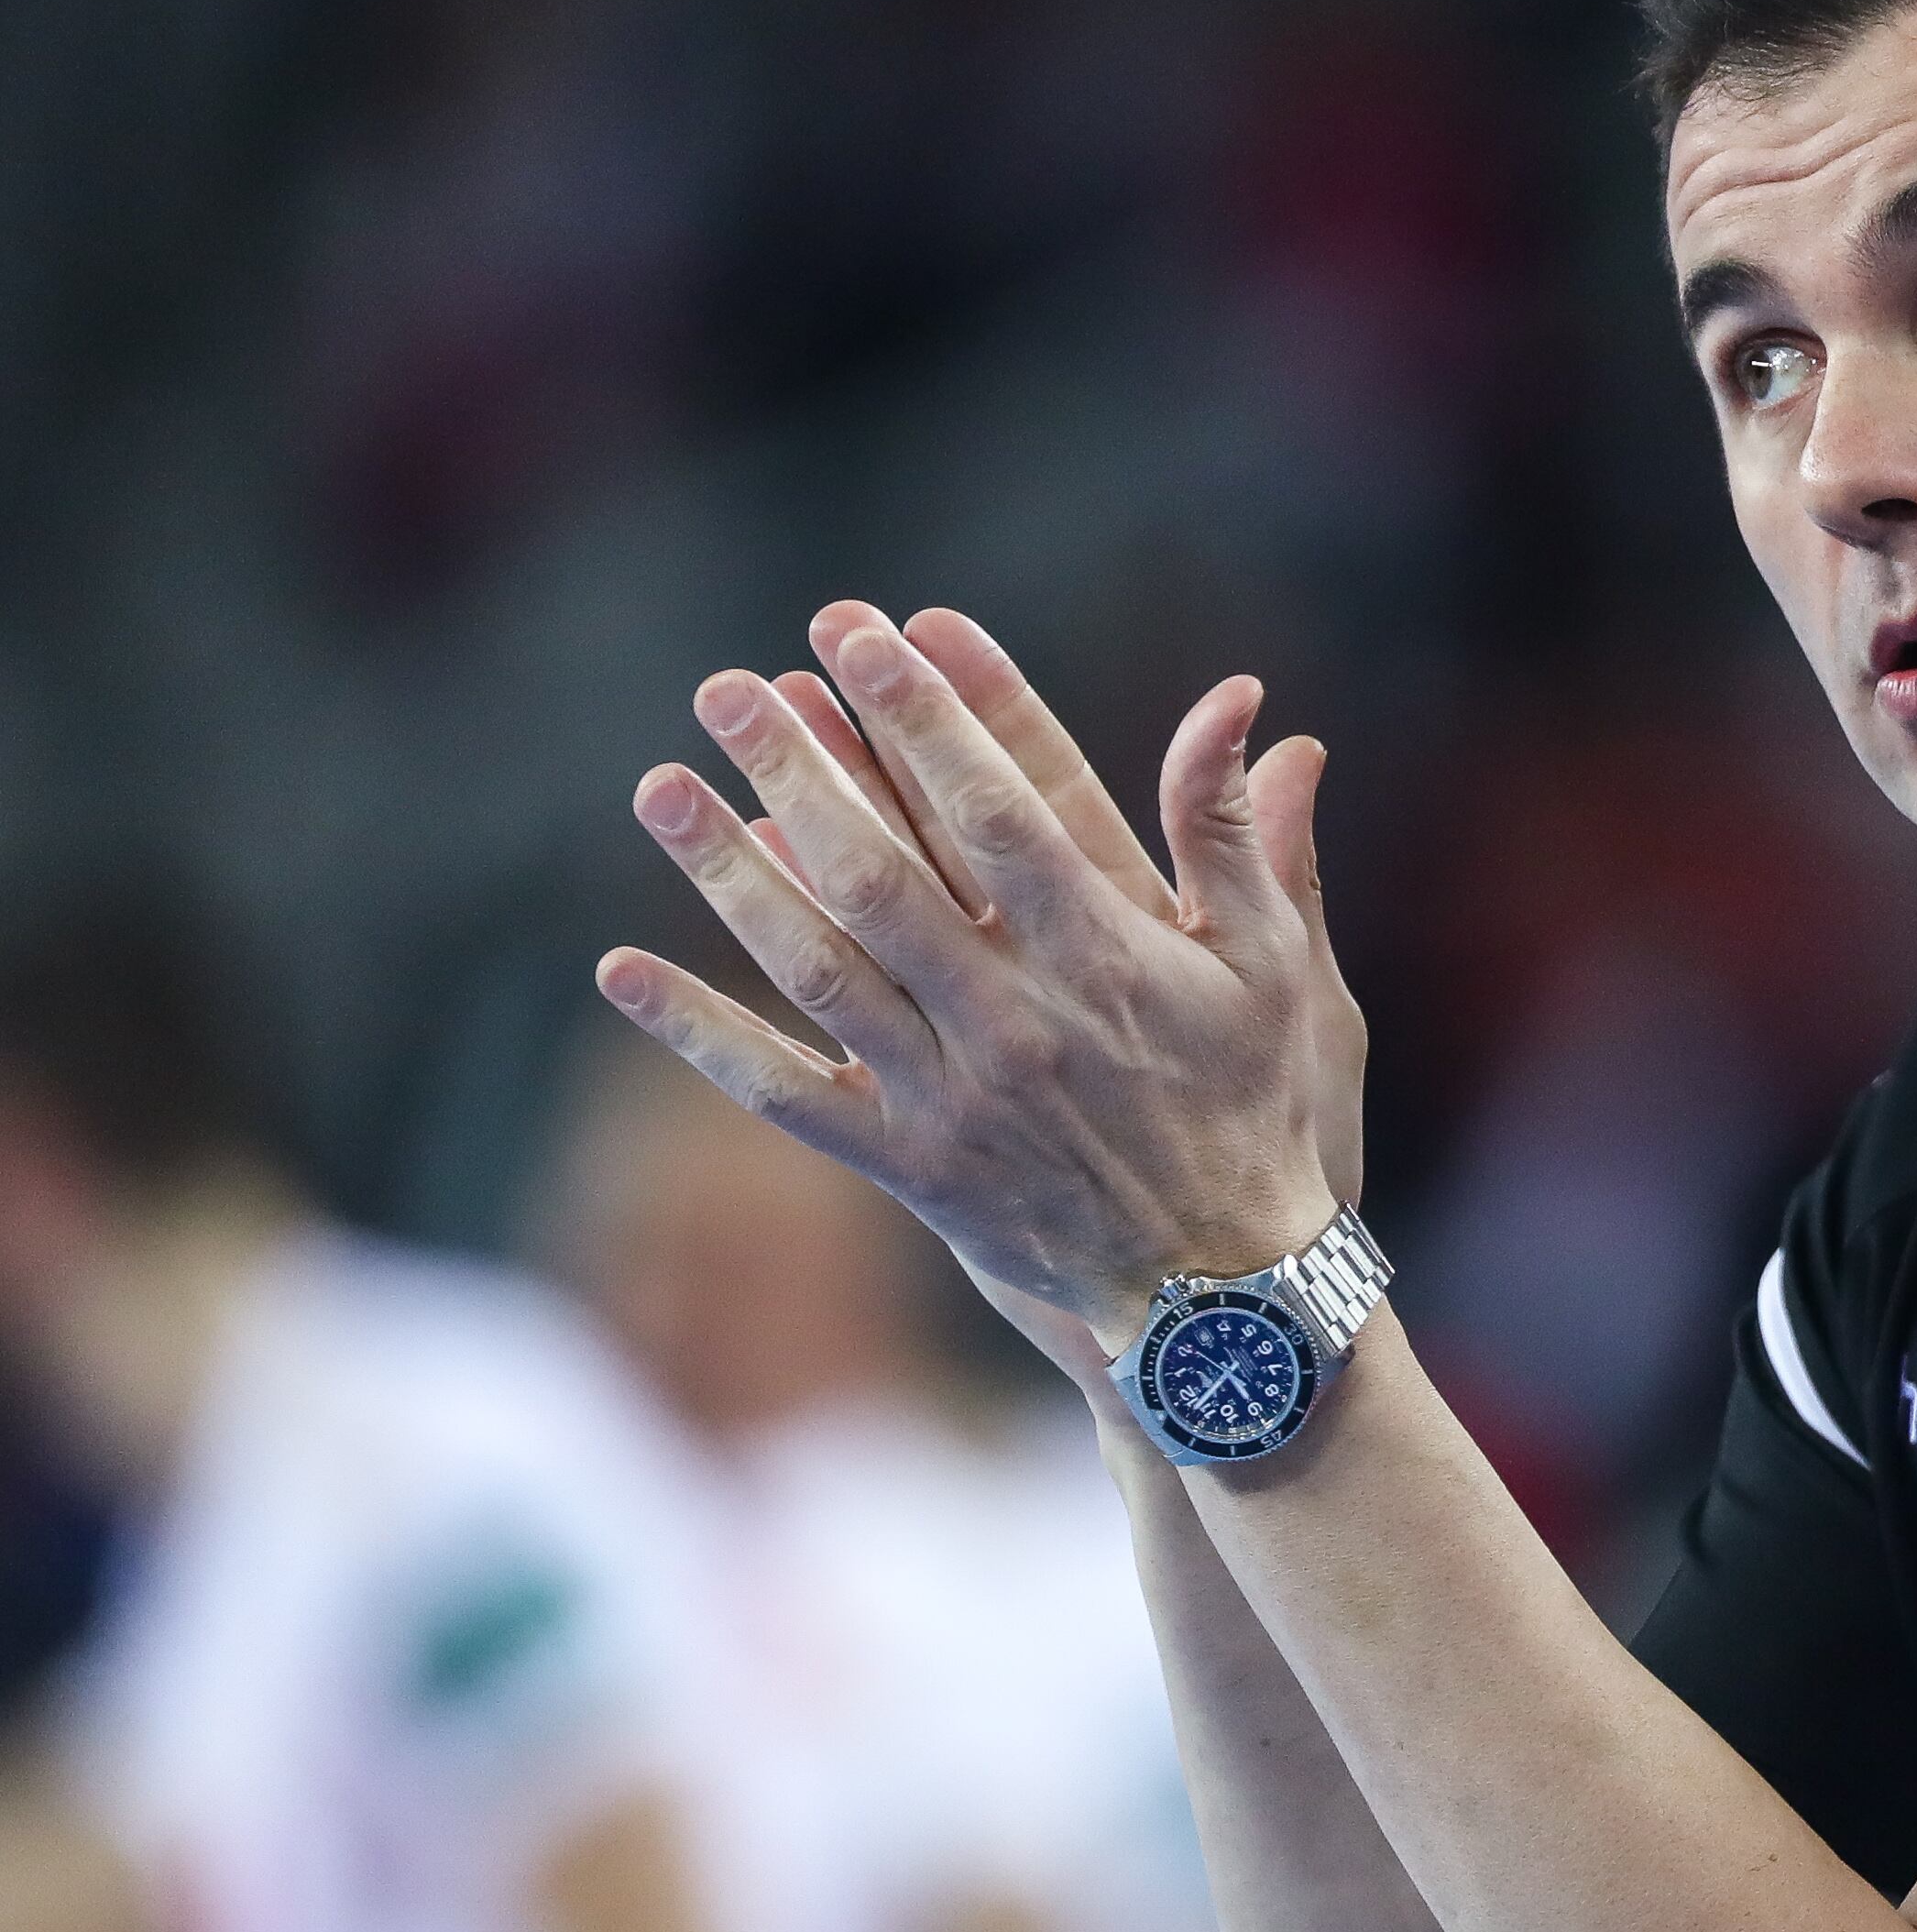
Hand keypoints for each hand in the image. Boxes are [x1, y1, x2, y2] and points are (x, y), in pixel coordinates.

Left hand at [600, 602, 1368, 1350]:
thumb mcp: (1278, 969)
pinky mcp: (910, 1164)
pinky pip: (785, 1093)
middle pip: (885, 871)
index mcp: (1107, 958)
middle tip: (730, 685)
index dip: (930, 716)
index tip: (867, 635)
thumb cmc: (1259, 1111)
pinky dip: (701, 1035)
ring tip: (660, 783)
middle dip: (803, 768)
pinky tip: (623, 969)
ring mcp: (954, 1095)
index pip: (1000, 810)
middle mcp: (1017, 1019)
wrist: (1222, 1296)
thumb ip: (1239, 835)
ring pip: (820, 967)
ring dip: (730, 874)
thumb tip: (1244, 704)